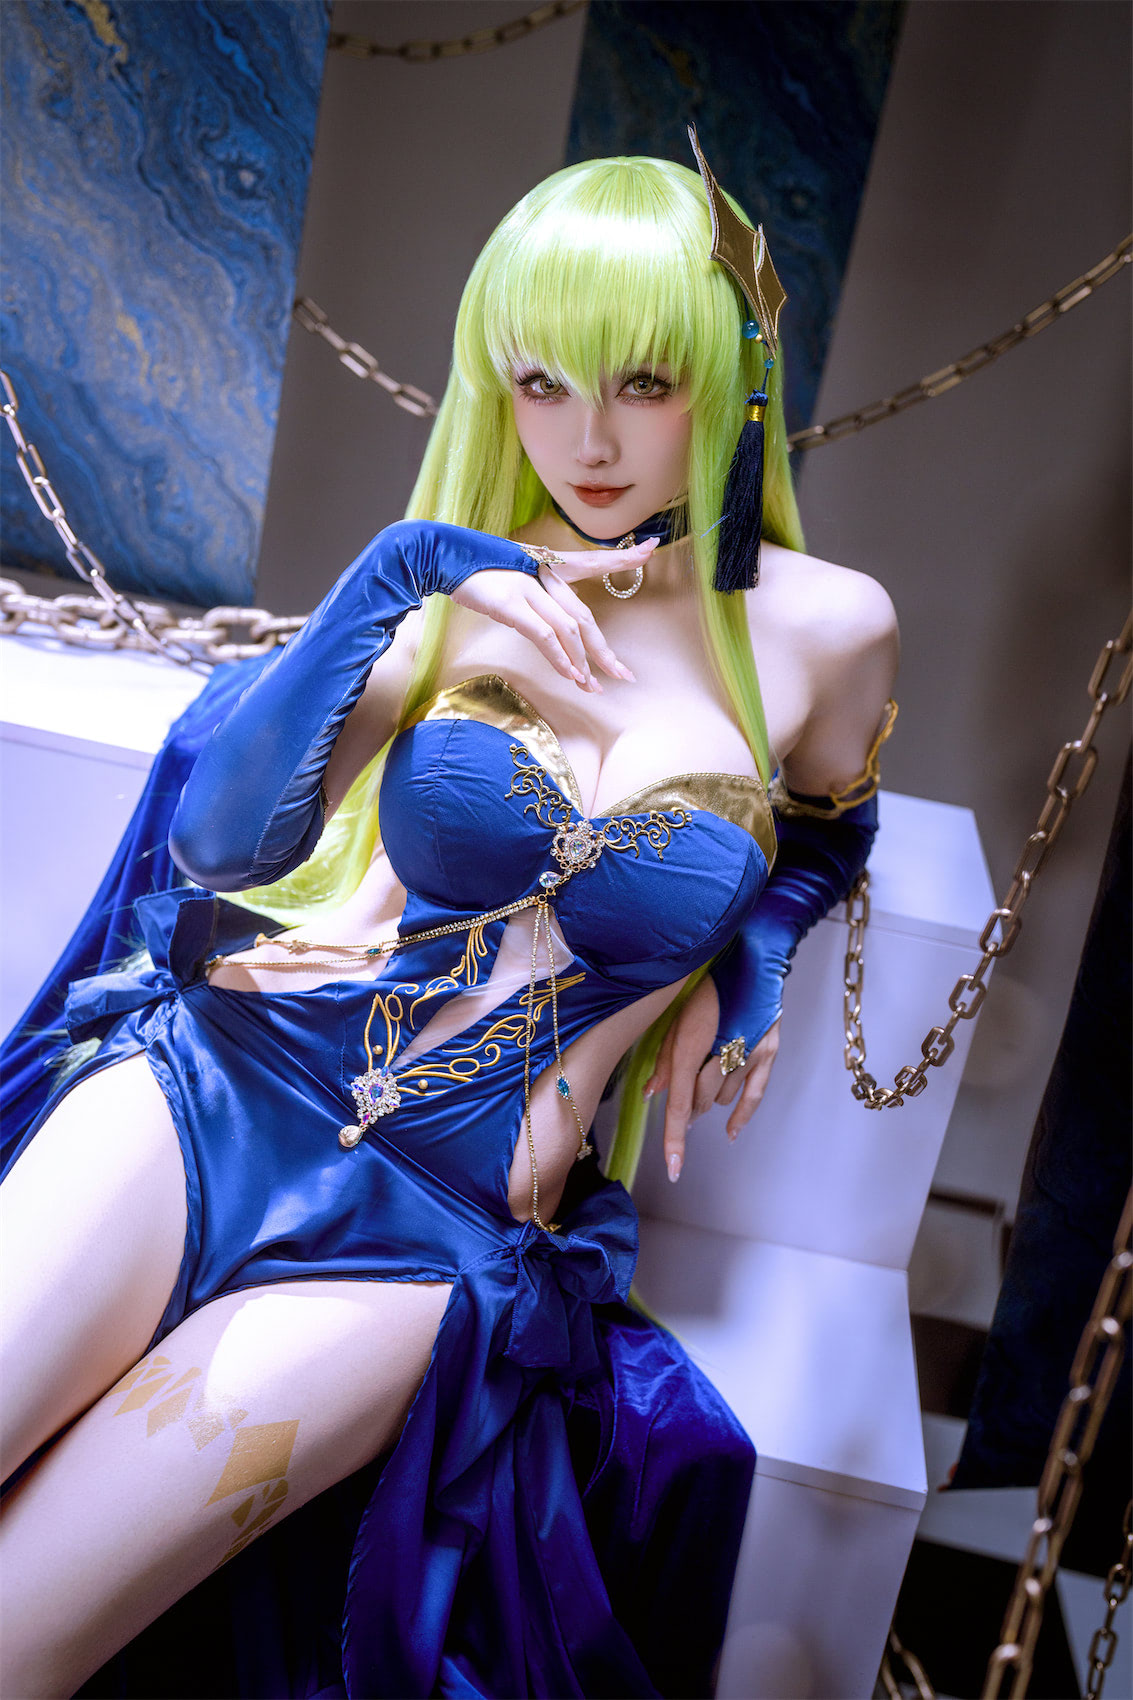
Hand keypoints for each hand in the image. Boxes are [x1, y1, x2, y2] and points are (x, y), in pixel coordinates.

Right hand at [449, 538, 657, 691]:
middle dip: (605, 649)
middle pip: (585, 614)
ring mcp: (528, 588)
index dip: (621, 558)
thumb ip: (535, 598)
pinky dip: (561, 657)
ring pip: (570, 628)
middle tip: (623, 675)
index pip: (591, 561)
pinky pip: (544, 635)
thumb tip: (549, 629)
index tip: (651, 550)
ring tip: (593, 687)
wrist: (441, 554)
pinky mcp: (511, 603)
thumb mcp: (511, 579)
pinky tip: (571, 675)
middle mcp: (543, 574)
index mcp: (546, 564)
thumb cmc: (474, 569)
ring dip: (584, 661)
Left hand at [642, 976, 780, 1181]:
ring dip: (708, 1098)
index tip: (674, 1167)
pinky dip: (741, 1114)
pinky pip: (754, 1094)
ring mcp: (750, 1053)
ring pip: (722, 1098)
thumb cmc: (706, 980)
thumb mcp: (676, 1013)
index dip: (675, 1137)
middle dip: (688, 1106)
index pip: (681, 1102)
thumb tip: (650, 1093)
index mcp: (693, 1042)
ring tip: (705, 1072)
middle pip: (700, 1102)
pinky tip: (731, 1132)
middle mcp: (724, 1051)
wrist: (751, 955)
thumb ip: (664, 1057)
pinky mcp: (769, 1051)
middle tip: (682, 1094)